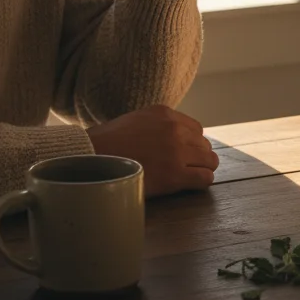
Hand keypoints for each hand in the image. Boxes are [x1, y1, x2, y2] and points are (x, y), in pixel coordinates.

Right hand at [86, 105, 219, 196]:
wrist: (90, 159)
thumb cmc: (106, 144)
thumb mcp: (136, 120)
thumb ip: (157, 125)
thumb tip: (171, 137)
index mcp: (166, 114)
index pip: (196, 129)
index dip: (192, 143)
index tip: (185, 153)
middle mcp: (175, 130)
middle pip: (204, 145)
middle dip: (198, 156)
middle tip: (188, 167)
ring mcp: (176, 152)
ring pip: (209, 160)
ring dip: (202, 168)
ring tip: (191, 176)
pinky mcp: (174, 175)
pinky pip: (204, 178)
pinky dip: (201, 182)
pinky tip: (191, 185)